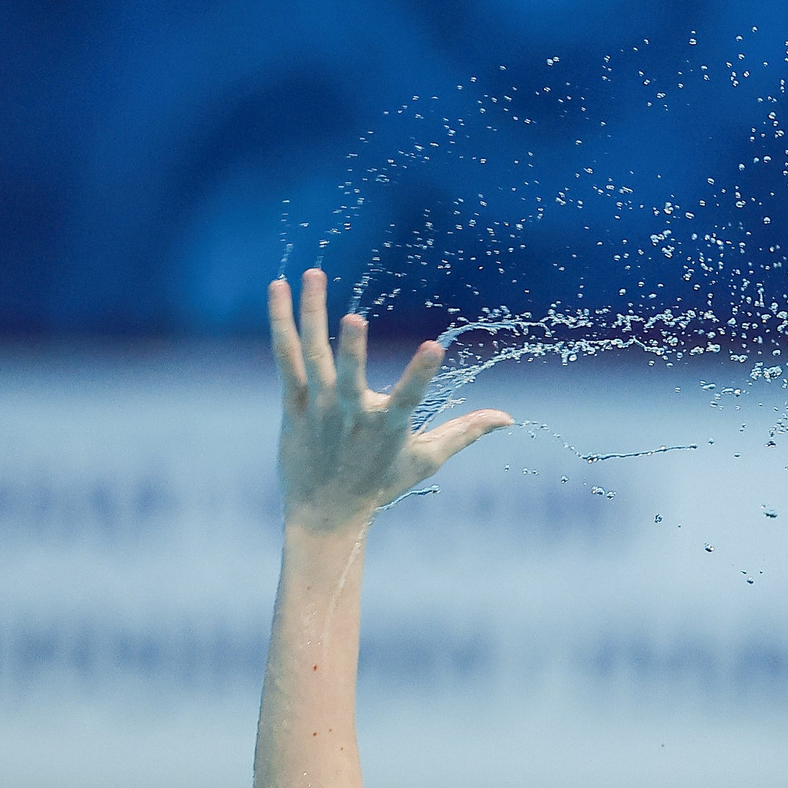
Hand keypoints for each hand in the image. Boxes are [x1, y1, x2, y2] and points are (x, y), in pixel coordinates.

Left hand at [270, 269, 510, 532]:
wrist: (325, 514)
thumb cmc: (380, 486)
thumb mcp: (426, 460)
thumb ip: (465, 432)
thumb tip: (508, 417)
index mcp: (387, 427)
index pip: (408, 397)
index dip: (421, 373)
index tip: (434, 346)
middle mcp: (349, 416)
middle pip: (349, 377)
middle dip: (352, 350)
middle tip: (354, 318)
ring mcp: (317, 409)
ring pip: (313, 356)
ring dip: (312, 314)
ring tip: (314, 274)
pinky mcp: (292, 404)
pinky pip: (286, 358)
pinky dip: (282, 323)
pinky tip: (279, 288)